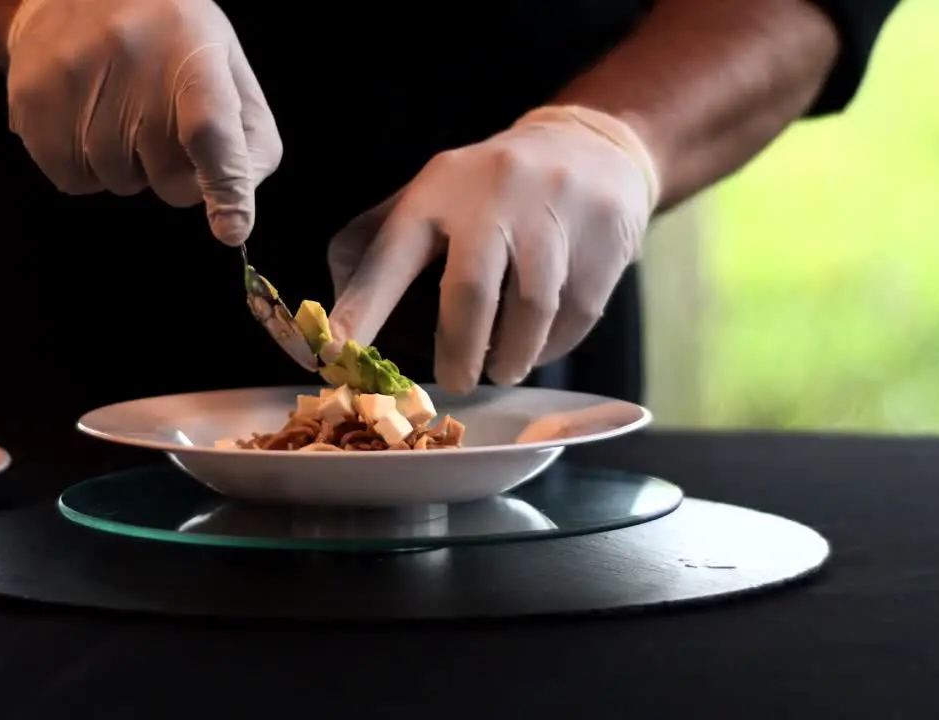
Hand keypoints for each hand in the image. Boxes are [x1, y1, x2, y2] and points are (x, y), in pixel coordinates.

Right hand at [5, 0, 280, 244]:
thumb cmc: (172, 42)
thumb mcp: (227, 70)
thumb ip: (249, 143)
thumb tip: (237, 215)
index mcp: (194, 55)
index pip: (212, 130)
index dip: (225, 185)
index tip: (231, 230)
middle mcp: (134, 64)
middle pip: (166, 176)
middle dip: (173, 170)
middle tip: (162, 121)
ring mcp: (76, 80)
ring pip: (116, 182)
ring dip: (126, 166)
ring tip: (120, 111)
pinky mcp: (33, 99)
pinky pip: (71, 179)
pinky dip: (85, 167)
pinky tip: (87, 121)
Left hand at [327, 106, 659, 392]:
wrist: (590, 147)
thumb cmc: (487, 190)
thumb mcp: (430, 195)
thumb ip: (378, 246)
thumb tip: (336, 319)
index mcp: (437, 189)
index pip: (390, 255)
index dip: (362, 307)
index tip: (337, 353)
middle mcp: (493, 195)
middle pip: (468, 289)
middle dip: (457, 349)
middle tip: (454, 382)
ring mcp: (552, 213)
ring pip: (530, 308)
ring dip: (511, 356)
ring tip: (501, 370)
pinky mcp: (601, 236)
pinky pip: (574, 313)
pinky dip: (551, 345)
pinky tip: (537, 345)